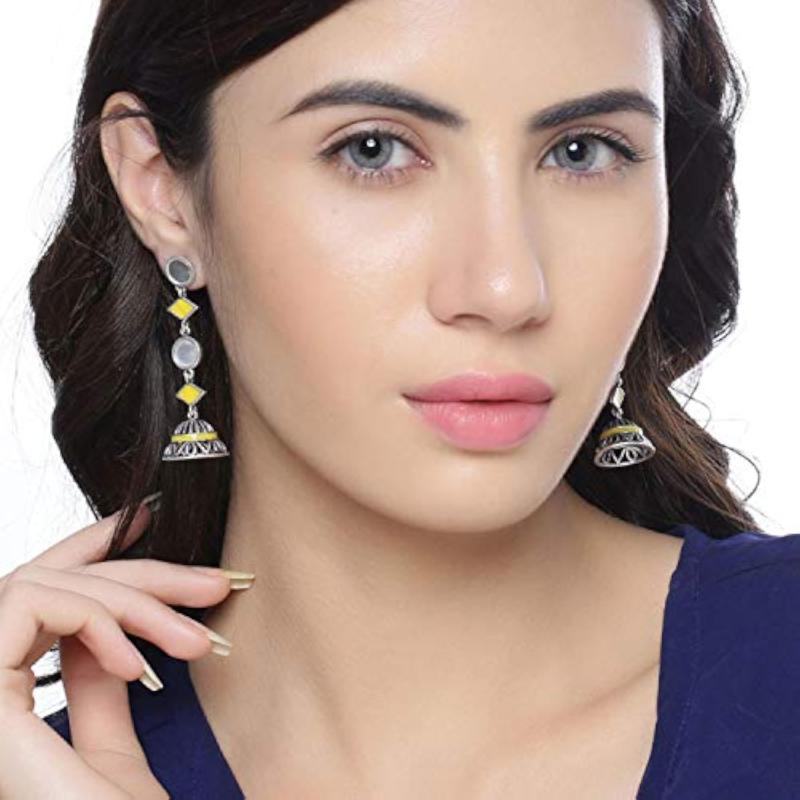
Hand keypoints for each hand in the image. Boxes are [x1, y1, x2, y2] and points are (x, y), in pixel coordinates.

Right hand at [0, 497, 236, 798]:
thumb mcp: (107, 748)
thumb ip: (94, 686)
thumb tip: (106, 636)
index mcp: (2, 699)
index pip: (41, 600)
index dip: (88, 549)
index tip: (144, 519)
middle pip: (51, 585)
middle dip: (140, 574)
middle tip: (211, 583)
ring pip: (45, 586)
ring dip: (133, 601)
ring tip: (194, 639)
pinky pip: (32, 605)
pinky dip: (96, 619)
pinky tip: (137, 663)